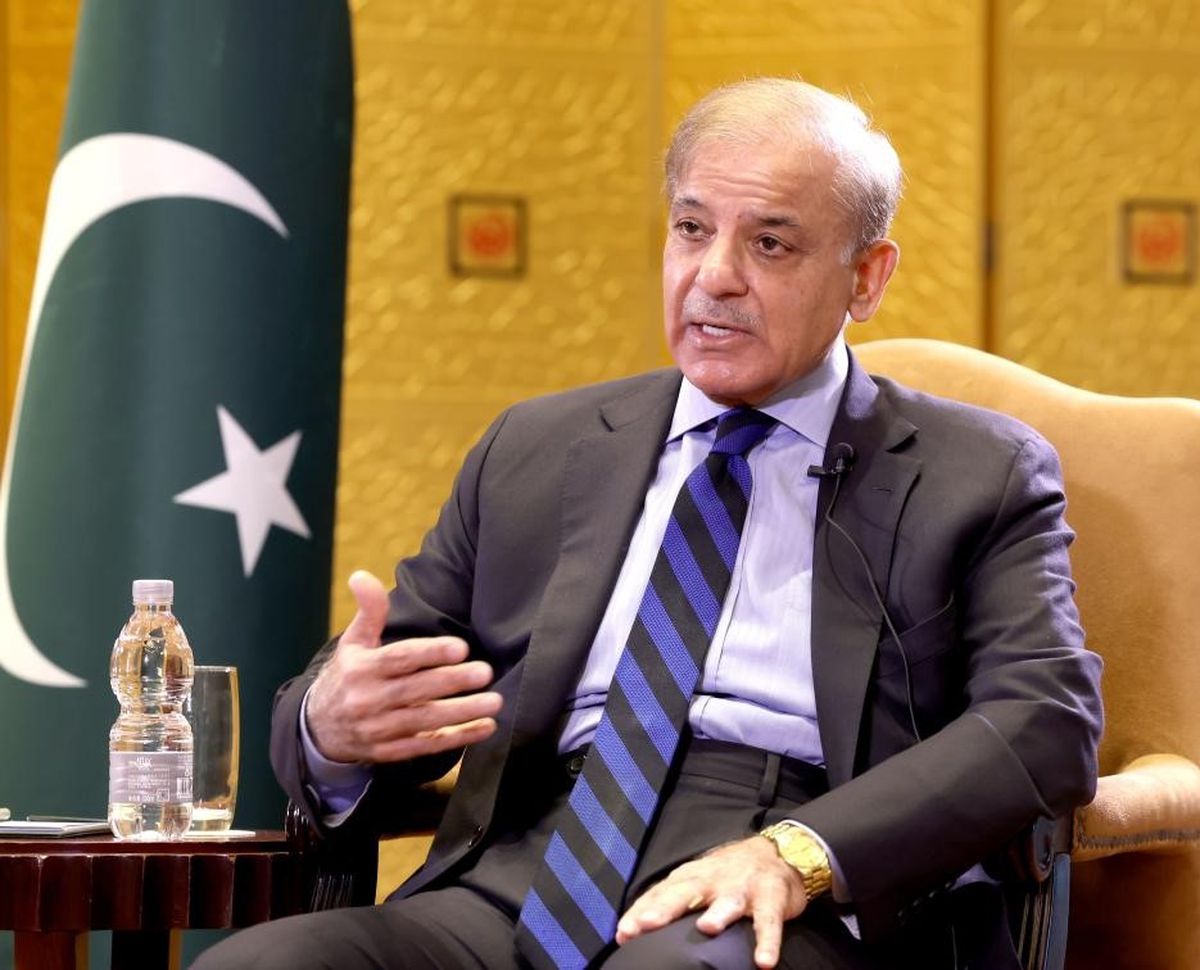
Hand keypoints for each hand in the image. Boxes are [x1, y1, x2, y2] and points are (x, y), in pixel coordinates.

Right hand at [304, 570, 502, 763]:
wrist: (319, 729)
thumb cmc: (348, 676)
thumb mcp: (353, 642)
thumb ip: (369, 611)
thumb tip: (361, 575)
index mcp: (362, 668)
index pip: (399, 659)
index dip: (430, 653)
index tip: (461, 647)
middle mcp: (369, 699)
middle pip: (416, 690)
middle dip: (453, 681)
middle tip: (485, 672)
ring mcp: (379, 729)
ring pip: (424, 720)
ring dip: (462, 713)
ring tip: (494, 702)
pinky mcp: (390, 752)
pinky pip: (427, 746)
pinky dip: (457, 738)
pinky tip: (485, 727)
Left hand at [615, 835, 807, 968]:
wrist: (773, 853)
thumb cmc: (724, 875)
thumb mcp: (693, 882)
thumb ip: (663, 903)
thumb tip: (624, 933)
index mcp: (689, 877)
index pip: (660, 893)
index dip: (641, 911)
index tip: (624, 932)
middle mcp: (712, 880)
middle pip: (686, 892)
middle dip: (666, 907)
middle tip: (648, 923)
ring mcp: (741, 888)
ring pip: (728, 901)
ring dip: (718, 913)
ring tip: (707, 928)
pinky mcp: (770, 898)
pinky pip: (768, 921)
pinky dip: (767, 941)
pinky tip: (764, 962)